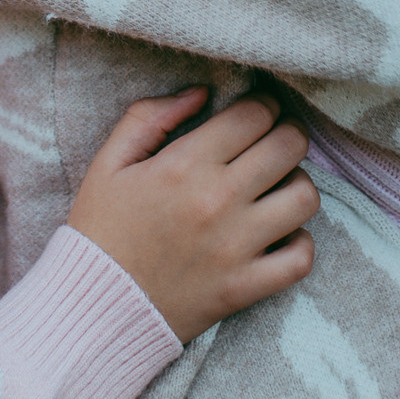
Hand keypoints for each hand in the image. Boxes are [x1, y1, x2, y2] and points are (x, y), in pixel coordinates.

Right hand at [67, 90, 319, 342]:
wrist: (94, 306)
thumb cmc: (100, 230)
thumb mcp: (109, 162)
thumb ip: (150, 117)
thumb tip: (202, 92)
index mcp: (185, 164)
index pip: (254, 114)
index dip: (262, 104)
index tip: (256, 112)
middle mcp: (218, 200)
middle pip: (289, 146)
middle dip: (287, 134)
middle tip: (273, 142)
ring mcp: (236, 246)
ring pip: (305, 198)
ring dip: (296, 185)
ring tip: (276, 189)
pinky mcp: (245, 287)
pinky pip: (302, 258)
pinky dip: (299, 243)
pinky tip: (279, 236)